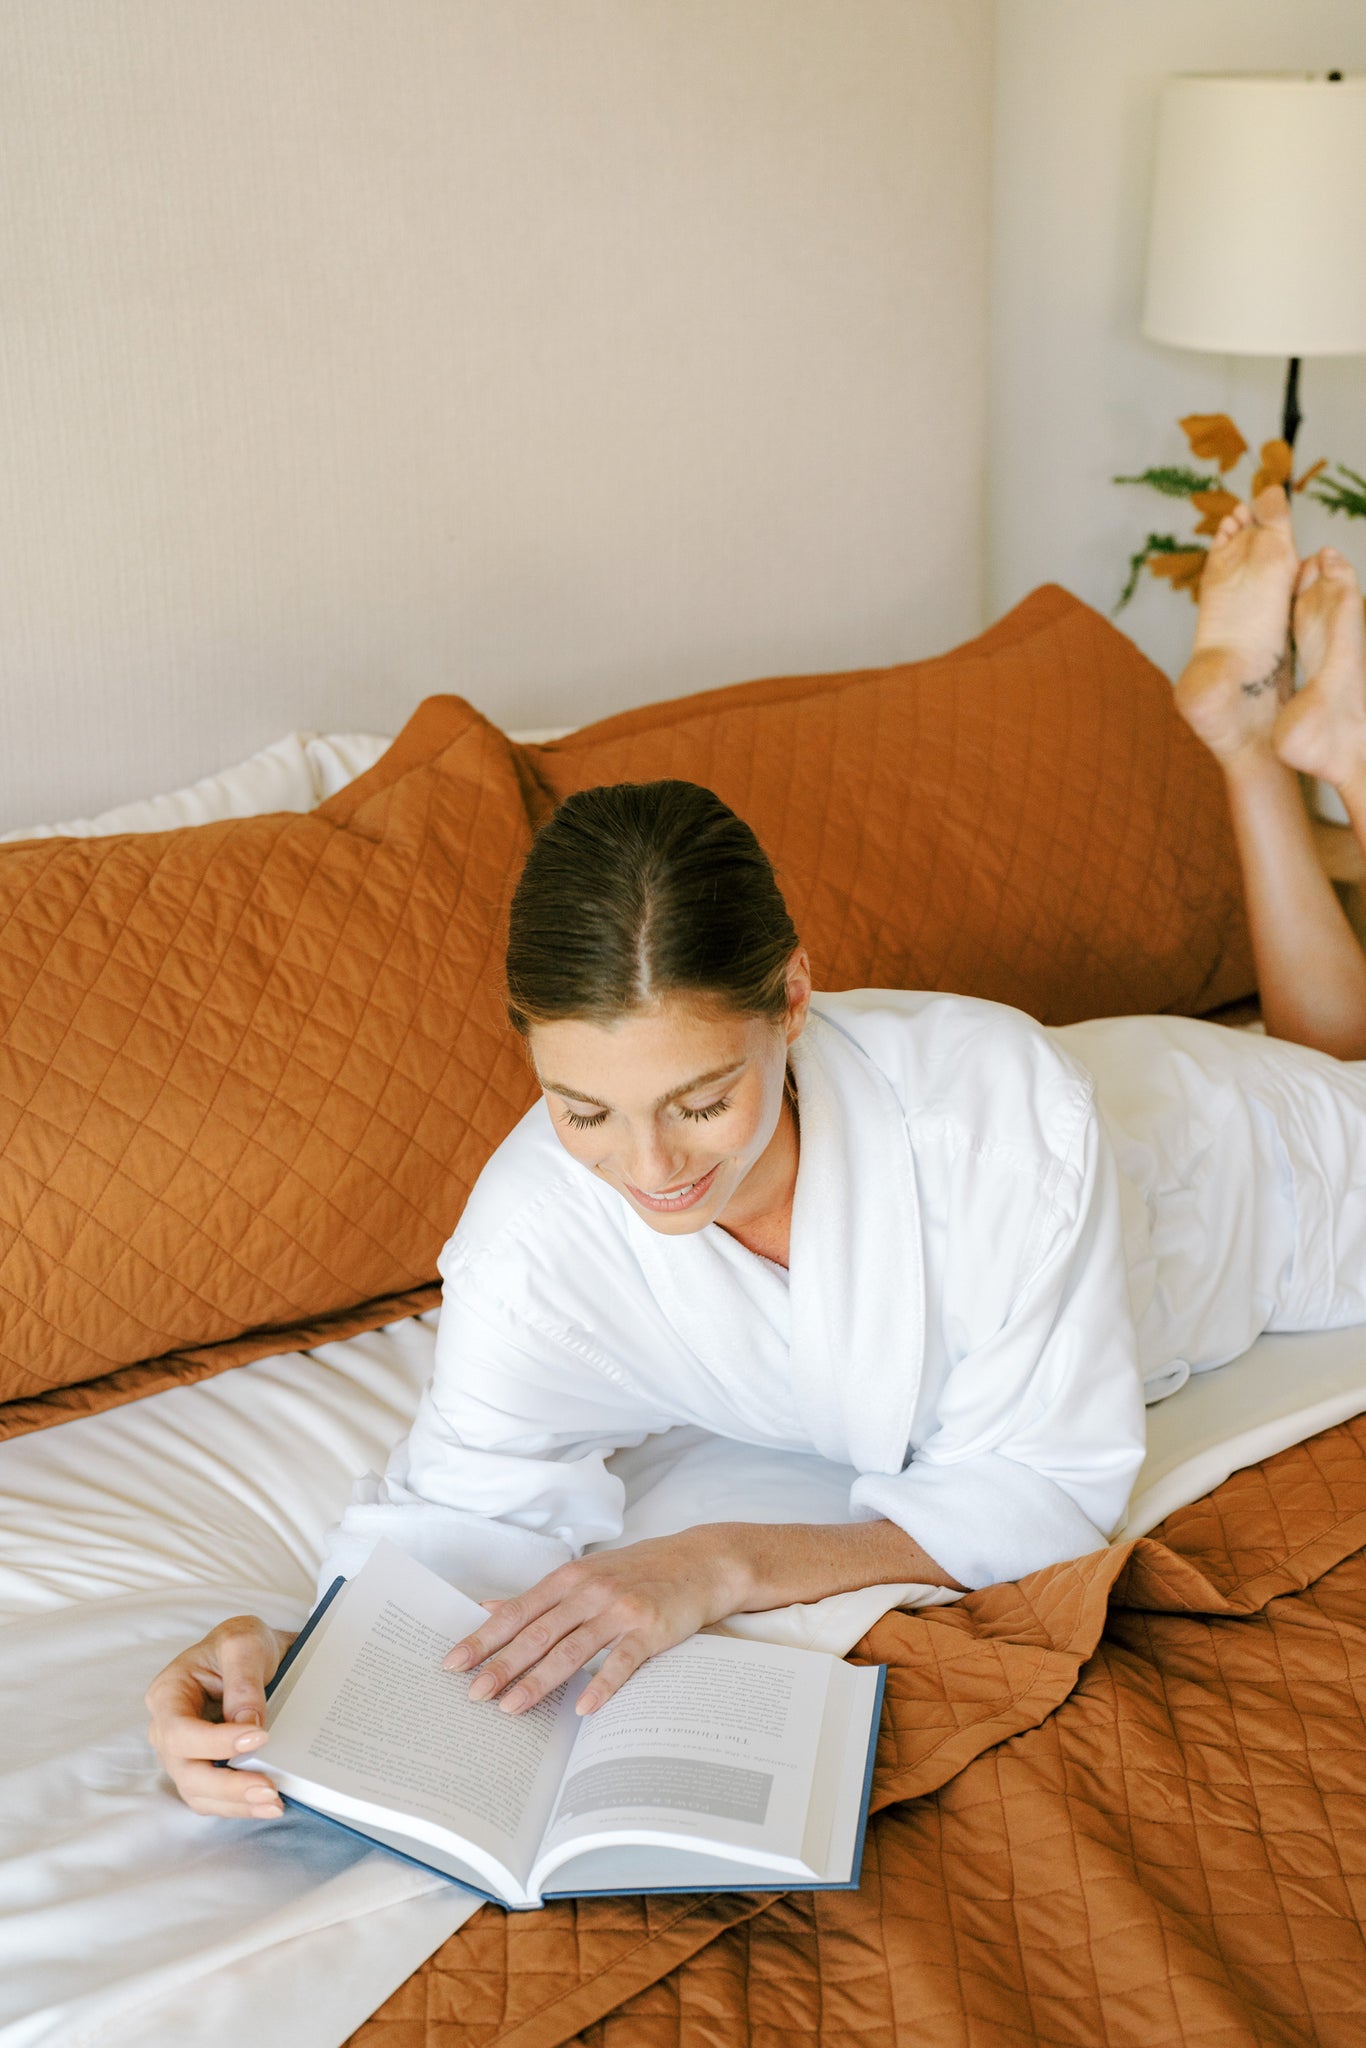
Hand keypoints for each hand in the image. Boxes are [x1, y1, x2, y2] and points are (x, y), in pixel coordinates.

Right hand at [145, 1615, 295, 1817]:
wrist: (258, 1656)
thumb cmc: (241, 1645)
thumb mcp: (244, 1642)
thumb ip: (243, 1679)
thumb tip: (247, 1724)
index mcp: (168, 1694)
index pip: (180, 1730)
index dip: (215, 1742)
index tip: (259, 1737)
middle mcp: (168, 1730)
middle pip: (185, 1770)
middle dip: (226, 1785)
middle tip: (268, 1788)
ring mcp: (184, 1754)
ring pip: (199, 1792)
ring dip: (235, 1803)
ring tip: (273, 1803)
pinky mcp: (204, 1769)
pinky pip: (214, 1798)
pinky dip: (239, 1806)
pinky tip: (266, 1805)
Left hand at [442, 1528, 749, 1717]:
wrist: (701, 1561)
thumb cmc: (638, 1571)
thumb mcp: (584, 1575)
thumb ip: (538, 1597)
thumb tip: (487, 1606)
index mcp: (568, 1579)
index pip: (516, 1612)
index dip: (483, 1638)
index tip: (453, 1662)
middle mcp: (590, 1591)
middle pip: (537, 1633)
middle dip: (501, 1664)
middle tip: (473, 1694)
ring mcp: (620, 1609)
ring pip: (572, 1649)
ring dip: (539, 1680)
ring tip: (511, 1708)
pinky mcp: (650, 1628)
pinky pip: (622, 1661)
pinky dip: (602, 1684)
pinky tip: (583, 1707)